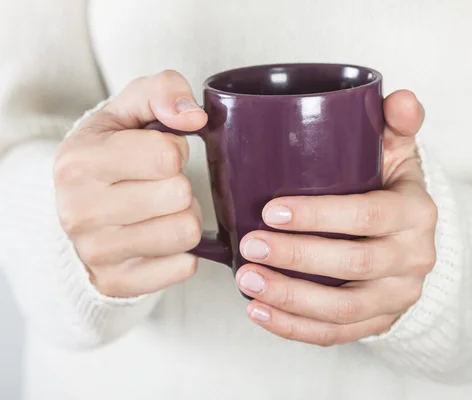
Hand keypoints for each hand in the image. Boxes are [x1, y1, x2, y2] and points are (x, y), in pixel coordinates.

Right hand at [54, 70, 206, 296]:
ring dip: (185, 218)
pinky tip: (161, 239)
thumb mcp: (126, 111)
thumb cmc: (110, 154)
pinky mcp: (118, 282)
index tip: (160, 154)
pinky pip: (184, 267)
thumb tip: (193, 116)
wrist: (78, 209)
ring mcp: (97, 253)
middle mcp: (80, 211)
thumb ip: (162, 91)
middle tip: (161, 185)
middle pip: (180, 195)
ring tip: (163, 211)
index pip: (166, 155)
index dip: (175, 150)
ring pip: (187, 233)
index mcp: (79, 162)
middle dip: (180, 186)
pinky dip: (183, 252)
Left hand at [236, 90, 436, 345]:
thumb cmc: (393, 189)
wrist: (413, 239)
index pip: (366, 217)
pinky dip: (295, 328)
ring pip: (342, 308)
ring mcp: (398, 296)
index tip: (271, 211)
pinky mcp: (380, 321)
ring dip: (290, 298)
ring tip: (246, 282)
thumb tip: (399, 97)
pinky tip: (259, 312)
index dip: (319, 217)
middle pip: (352, 265)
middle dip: (296, 258)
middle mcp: (413, 258)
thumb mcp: (400, 152)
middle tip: (249, 246)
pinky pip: (338, 334)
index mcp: (415, 212)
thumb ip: (397, 121)